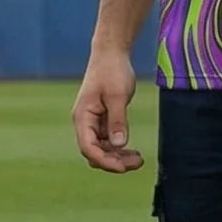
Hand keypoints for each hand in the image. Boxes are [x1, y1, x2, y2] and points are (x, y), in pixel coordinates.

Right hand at [72, 47, 143, 171]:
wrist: (111, 54)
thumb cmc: (112, 71)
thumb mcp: (117, 95)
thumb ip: (117, 121)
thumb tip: (119, 145)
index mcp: (82, 117)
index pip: (88, 148)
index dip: (104, 161)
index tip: (123, 167)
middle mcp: (84, 123)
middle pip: (94, 153)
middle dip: (113, 162)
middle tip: (138, 162)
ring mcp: (93, 123)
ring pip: (101, 150)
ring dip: (117, 157)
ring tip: (139, 159)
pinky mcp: (102, 121)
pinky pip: (108, 142)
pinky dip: (119, 149)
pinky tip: (133, 151)